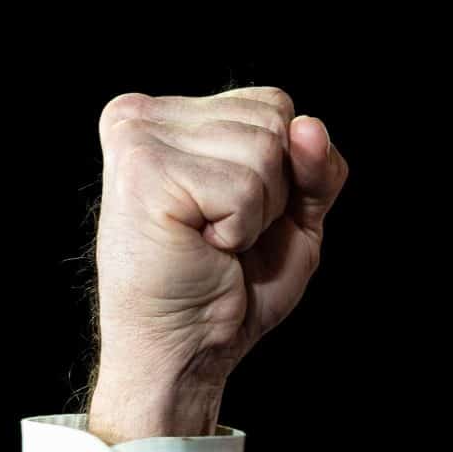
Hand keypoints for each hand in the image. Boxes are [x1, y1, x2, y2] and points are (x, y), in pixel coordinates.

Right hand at [88, 86, 348, 440]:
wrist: (187, 347)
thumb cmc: (233, 284)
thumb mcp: (296, 215)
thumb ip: (314, 165)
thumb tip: (309, 125)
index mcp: (173, 115)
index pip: (275, 104)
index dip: (287, 170)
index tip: (237, 211)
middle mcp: (145, 114)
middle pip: (275, 120)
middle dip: (275, 191)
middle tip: (223, 232)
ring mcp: (138, 137)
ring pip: (264, 149)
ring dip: (257, 212)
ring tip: (211, 239)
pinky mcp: (143, 171)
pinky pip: (244, 187)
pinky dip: (240, 229)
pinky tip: (201, 245)